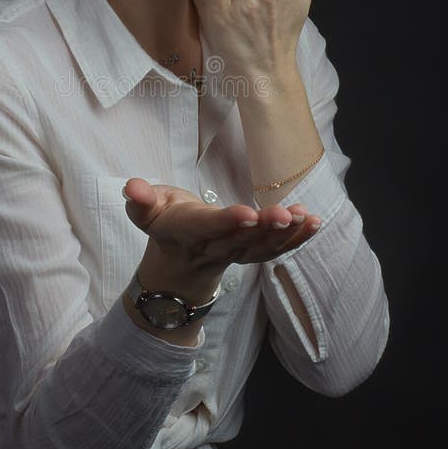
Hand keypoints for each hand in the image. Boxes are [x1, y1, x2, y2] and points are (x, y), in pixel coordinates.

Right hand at [123, 177, 320, 288]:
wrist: (177, 261)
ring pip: (261, 248)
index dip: (226, 222)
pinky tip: (314, 223)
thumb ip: (140, 199)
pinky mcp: (250, 255)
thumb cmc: (164, 220)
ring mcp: (234, 254)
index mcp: (185, 231)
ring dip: (286, 235)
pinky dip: (296, 240)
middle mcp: (211, 247)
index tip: (248, 214)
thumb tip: (133, 187)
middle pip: (240, 240)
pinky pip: (275, 251)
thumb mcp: (145, 210)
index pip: (206, 227)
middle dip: (264, 228)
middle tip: (286, 214)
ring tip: (305, 217)